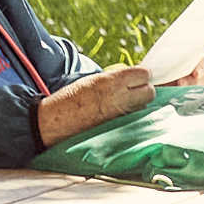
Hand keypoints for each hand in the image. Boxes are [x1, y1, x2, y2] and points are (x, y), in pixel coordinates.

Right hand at [35, 63, 159, 145]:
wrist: (53, 121)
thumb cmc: (70, 99)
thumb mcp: (92, 80)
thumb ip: (114, 79)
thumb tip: (133, 79)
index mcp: (111, 81)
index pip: (144, 74)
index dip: (142, 75)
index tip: (138, 77)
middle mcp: (119, 97)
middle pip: (150, 92)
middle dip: (145, 90)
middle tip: (134, 91)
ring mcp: (120, 115)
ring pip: (144, 107)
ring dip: (139, 104)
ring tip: (123, 104)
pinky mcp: (118, 129)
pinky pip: (134, 120)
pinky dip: (131, 116)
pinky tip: (120, 115)